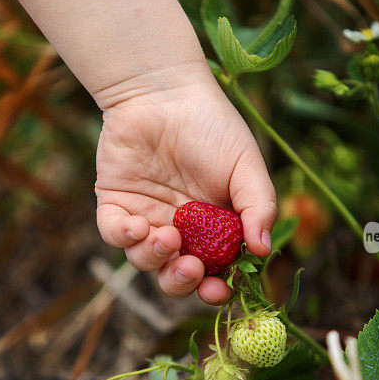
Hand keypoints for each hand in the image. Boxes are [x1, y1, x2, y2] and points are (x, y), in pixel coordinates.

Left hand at [94, 70, 276, 304]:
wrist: (164, 89)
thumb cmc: (211, 125)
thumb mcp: (247, 165)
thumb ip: (258, 207)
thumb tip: (264, 251)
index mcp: (214, 228)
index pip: (215, 271)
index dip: (217, 288)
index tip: (221, 290)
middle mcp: (180, 229)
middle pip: (176, 276)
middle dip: (182, 282)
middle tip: (191, 268)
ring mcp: (146, 217)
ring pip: (144, 261)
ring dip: (155, 259)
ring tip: (167, 237)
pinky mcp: (116, 204)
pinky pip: (114, 235)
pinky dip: (124, 238)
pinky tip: (139, 226)